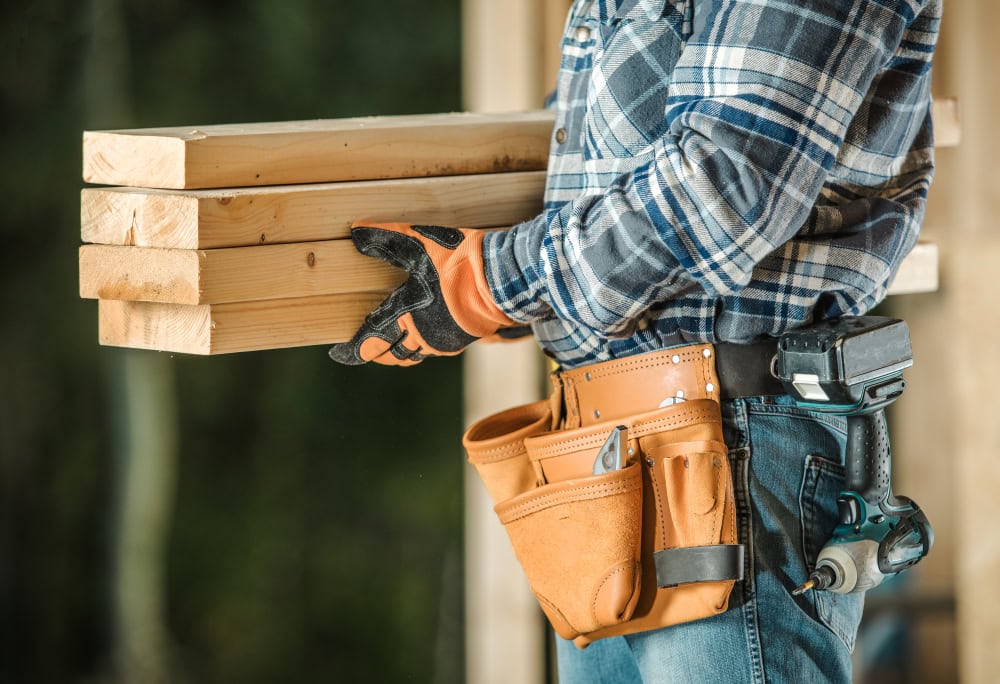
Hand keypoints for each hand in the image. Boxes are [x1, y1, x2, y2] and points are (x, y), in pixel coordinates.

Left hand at [328, 222, 515, 365]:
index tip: (339, 354)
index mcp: (406, 316)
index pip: (371, 342)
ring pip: (414, 354)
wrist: (504, 279)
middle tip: (366, 347)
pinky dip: (421, 344)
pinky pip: (434, 348)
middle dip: (377, 351)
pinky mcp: (464, 338)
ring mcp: (444, 341)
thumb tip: (355, 232)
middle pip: (392, 354)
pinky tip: (424, 332)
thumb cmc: (460, 262)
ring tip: (392, 341)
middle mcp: (422, 336)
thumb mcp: (420, 243)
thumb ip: (387, 239)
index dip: (354, 350)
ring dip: (400, 350)